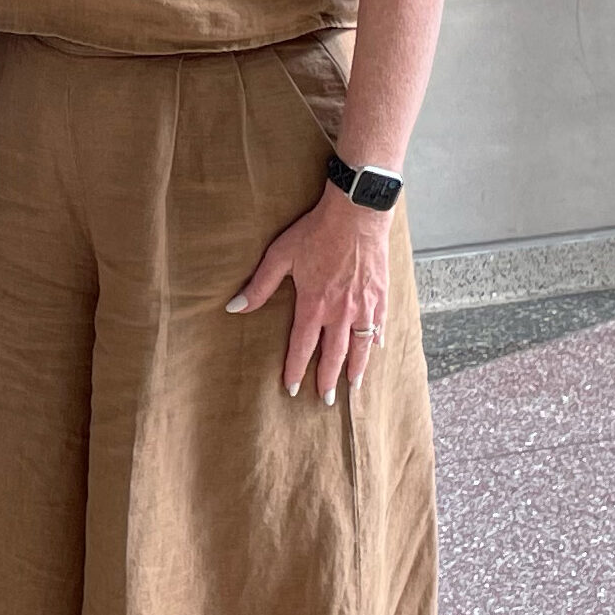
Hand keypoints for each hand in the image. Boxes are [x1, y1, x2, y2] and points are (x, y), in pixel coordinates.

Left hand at [226, 184, 389, 404]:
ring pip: (362, 347)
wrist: (357, 214)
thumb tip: (234, 307)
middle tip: (326, 400)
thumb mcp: (281, 255)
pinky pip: (380, 326)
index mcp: (315, 304)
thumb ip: (260, 285)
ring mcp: (364, 306)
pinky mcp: (381, 296)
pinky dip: (377, 341)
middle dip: (327, 379)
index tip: (292, 388)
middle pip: (335, 354)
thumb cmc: (316, 232)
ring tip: (352, 387)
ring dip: (356, 369)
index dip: (296, 369)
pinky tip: (376, 349)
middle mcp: (341, 312)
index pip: (302, 346)